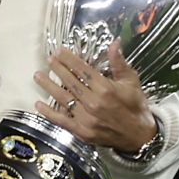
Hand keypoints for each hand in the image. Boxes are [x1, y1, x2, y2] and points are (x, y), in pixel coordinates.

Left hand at [33, 42, 156, 152]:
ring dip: (49, 86)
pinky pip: (62, 120)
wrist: (140, 136)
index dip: (69, 60)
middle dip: (58, 69)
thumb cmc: (135, 105)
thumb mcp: (131, 81)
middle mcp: (94, 103)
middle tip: (48, 60)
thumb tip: (114, 43)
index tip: (59, 52)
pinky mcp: (82, 132)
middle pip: (71, 82)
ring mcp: (87, 119)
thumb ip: (119, 62)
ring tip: (38, 76)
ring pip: (63, 99)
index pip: (82, 70)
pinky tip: (39, 104)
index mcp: (106, 89)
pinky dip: (49, 113)